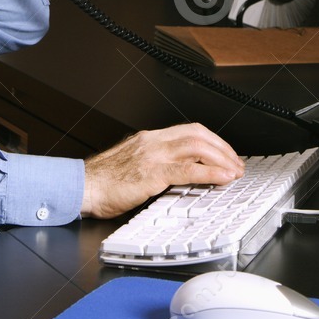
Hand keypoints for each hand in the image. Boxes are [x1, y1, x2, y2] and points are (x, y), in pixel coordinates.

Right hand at [81, 123, 243, 218]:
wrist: (82, 188)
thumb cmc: (102, 183)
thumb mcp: (132, 165)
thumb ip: (154, 164)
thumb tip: (178, 173)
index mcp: (149, 139)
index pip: (190, 130)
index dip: (213, 140)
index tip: (225, 153)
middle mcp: (153, 142)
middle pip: (198, 135)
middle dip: (223, 148)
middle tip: (237, 163)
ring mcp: (153, 155)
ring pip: (197, 148)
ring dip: (222, 159)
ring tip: (235, 172)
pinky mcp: (152, 173)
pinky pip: (188, 169)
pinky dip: (211, 172)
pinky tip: (223, 178)